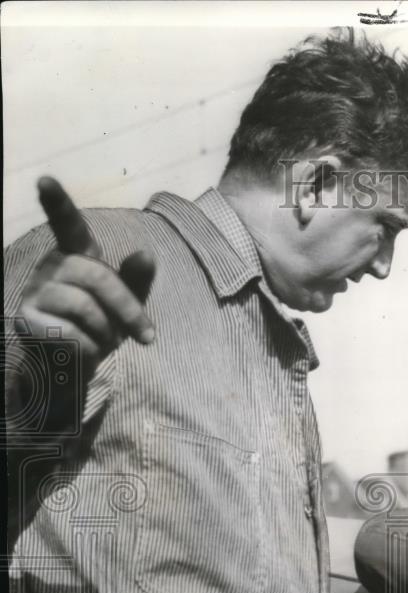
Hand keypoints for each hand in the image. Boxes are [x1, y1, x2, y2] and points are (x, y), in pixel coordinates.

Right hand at [13, 177, 155, 424]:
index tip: (45, 180)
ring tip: (105, 342)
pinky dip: (91, 348)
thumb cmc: (103, 325)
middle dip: (129, 308)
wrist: (74, 363)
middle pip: (97, 277)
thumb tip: (145, 254)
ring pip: (84, 306)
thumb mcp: (127, 303)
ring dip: (107, 332)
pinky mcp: (27, 319)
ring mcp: (35, 292)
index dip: (58, 204)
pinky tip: (85, 351)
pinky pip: (71, 332)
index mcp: (77, 256)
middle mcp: (52, 267)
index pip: (68, 226)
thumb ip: (137, 280)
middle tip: (146, 336)